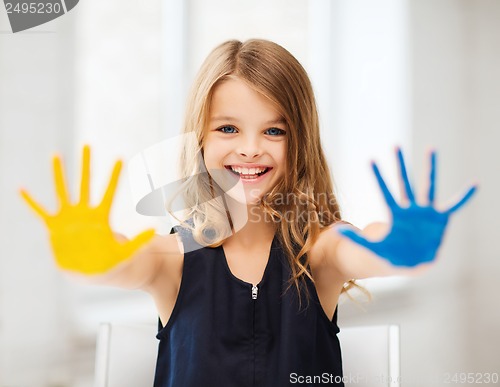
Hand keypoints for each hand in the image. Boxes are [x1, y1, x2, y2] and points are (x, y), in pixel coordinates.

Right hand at [20, 145, 154, 274]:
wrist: (90, 272)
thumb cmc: (109, 262)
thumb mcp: (126, 253)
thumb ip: (138, 242)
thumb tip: (154, 230)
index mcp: (101, 217)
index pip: (109, 192)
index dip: (114, 176)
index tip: (120, 158)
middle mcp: (84, 212)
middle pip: (85, 184)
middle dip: (86, 165)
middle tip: (87, 145)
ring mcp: (69, 218)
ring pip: (63, 191)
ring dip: (59, 173)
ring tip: (56, 155)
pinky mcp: (55, 227)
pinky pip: (40, 212)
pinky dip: (31, 202)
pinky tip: (21, 189)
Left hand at [337, 148, 476, 266]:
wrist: (412, 263)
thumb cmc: (391, 254)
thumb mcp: (373, 248)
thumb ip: (357, 239)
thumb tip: (336, 230)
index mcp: (394, 214)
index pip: (384, 191)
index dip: (377, 176)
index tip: (369, 160)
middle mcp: (410, 208)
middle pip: (404, 182)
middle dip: (400, 164)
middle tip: (394, 144)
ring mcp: (426, 212)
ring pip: (428, 186)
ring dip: (430, 168)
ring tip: (431, 148)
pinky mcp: (440, 219)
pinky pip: (455, 205)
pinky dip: (464, 197)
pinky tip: (474, 184)